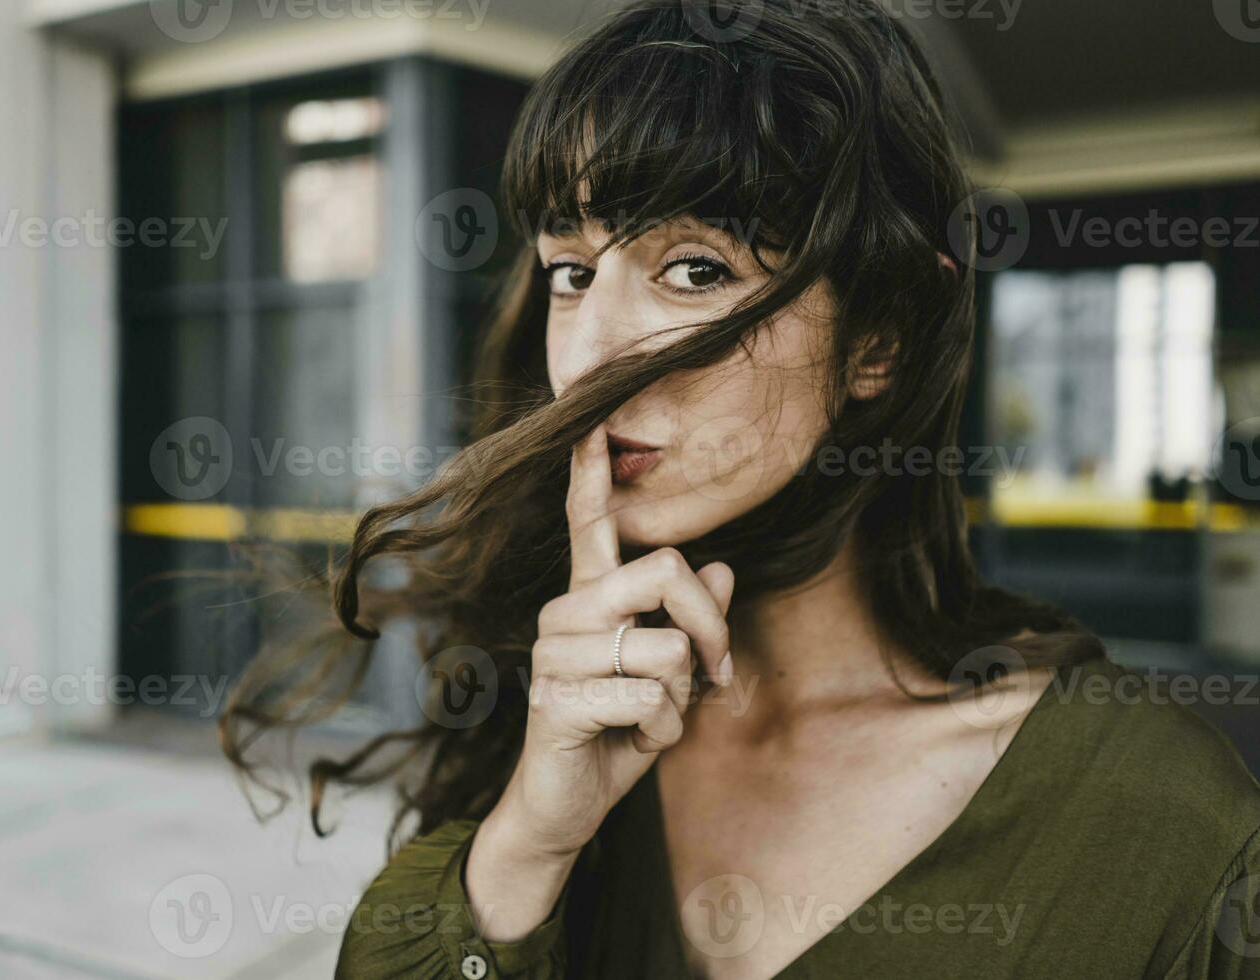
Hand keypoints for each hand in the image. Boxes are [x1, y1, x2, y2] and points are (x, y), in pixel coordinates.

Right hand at [465, 424, 733, 940]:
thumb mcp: (669, 679)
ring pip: (666, 647)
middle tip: (715, 675)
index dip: (591, 479)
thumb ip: (690, 625)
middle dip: (710, 628)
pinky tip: (634, 743)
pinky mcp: (557, 700)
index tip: (593, 428)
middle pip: (665, 572)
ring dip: (681, 701)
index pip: (590, 528)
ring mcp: (555, 655)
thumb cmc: (618, 734)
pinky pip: (649, 700)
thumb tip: (724, 569)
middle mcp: (565, 615)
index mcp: (589, 600)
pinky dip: (662, 733)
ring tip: (651, 721)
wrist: (566, 807)